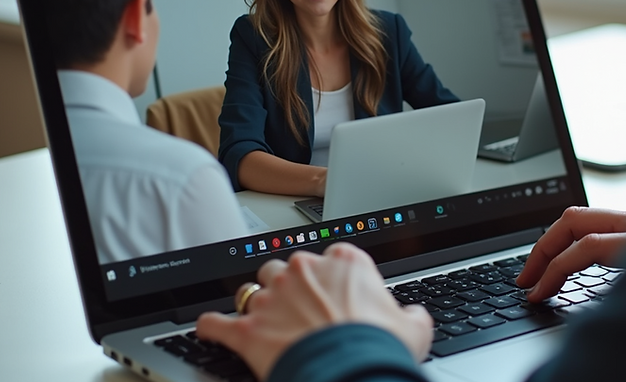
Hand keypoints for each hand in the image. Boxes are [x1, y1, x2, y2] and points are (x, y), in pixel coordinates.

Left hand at [196, 243, 431, 379]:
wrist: (349, 373)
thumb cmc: (378, 348)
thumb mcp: (413, 329)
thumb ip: (411, 316)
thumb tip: (414, 318)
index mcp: (344, 262)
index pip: (333, 256)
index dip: (333, 277)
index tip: (335, 292)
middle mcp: (304, 270)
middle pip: (288, 267)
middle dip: (291, 286)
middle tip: (300, 310)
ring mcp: (272, 297)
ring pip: (253, 287)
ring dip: (257, 302)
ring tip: (262, 318)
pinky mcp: (248, 327)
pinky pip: (217, 322)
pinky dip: (213, 327)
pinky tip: (210, 329)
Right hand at [516, 206, 625, 301]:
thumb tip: (593, 320)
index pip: (585, 246)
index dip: (553, 271)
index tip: (538, 294)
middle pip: (574, 219)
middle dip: (543, 248)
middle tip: (528, 278)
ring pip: (585, 219)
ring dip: (557, 244)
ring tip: (542, 272)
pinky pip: (600, 227)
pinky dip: (576, 243)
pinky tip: (571, 263)